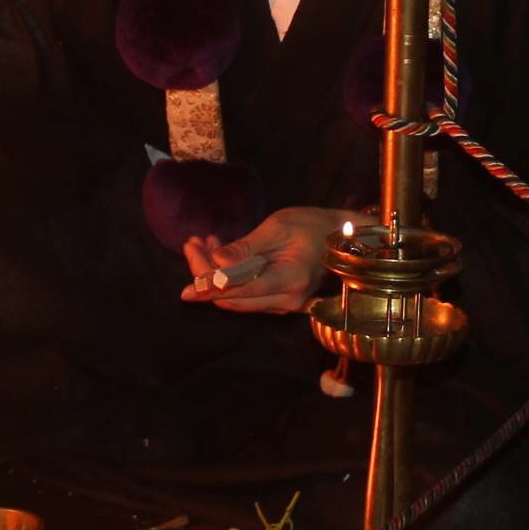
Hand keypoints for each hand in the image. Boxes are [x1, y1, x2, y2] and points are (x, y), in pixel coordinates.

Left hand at [178, 207, 359, 314]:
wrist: (343, 236)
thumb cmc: (313, 225)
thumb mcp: (278, 227)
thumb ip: (246, 247)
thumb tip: (216, 262)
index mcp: (288, 281)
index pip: (238, 292)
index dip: (209, 289)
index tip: (186, 288)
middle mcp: (286, 300)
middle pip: (233, 299)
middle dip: (206, 276)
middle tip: (191, 245)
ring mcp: (285, 304)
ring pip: (238, 298)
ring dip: (215, 274)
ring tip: (203, 242)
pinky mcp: (281, 300)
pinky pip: (248, 294)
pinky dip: (230, 276)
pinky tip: (220, 251)